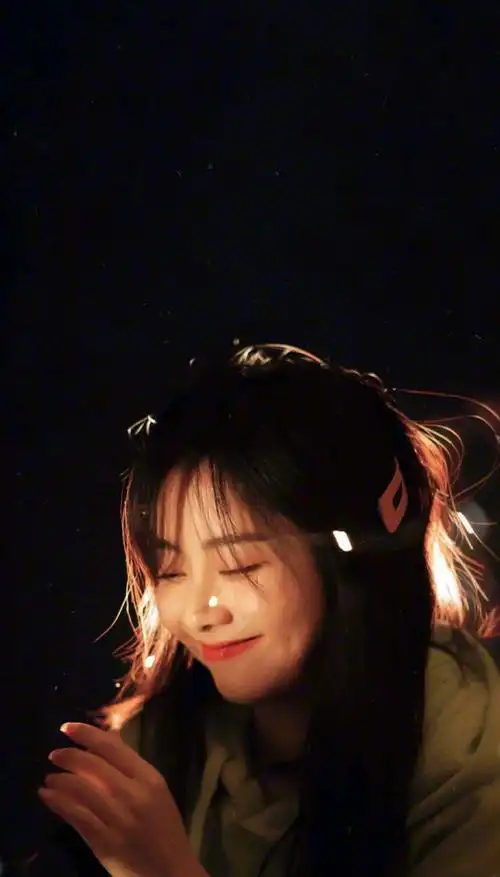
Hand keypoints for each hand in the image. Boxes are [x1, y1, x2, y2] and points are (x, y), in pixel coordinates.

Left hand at [38, 722, 201, 876]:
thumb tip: (106, 739)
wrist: (170, 873)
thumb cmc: (164, 829)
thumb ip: (131, 768)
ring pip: (81, 789)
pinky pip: (76, 815)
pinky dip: (58, 802)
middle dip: (69, 756)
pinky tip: (47, 796)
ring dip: (59, 780)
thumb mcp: (156, 792)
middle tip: (54, 755)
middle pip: (94, 766)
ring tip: (49, 778)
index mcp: (150, 778)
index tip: (67, 728)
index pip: (113, 747)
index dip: (86, 735)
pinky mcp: (105, 842)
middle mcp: (134, 795)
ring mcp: (118, 819)